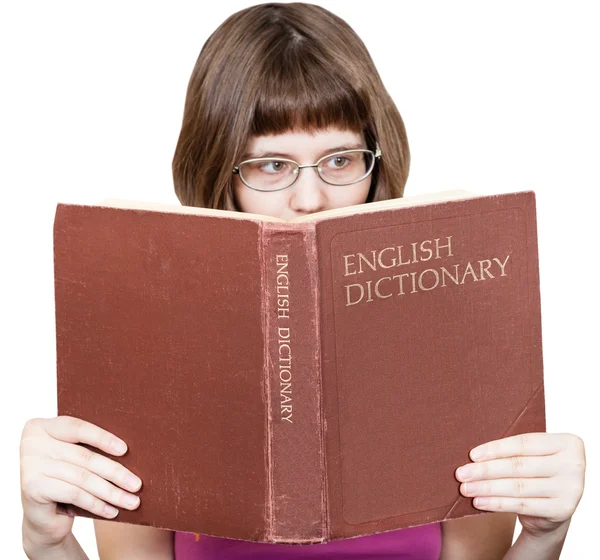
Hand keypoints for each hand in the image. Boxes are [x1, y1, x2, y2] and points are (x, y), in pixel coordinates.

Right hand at [20, 416, 141, 551]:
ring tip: (132, 501)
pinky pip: (74, 494)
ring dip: (111, 492)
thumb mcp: (76, 459)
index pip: (78, 428)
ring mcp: (29, 465)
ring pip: (82, 478)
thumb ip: (90, 447)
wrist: (42, 517)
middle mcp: (32, 443)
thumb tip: (129, 447)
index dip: (103, 438)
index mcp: (42, 426)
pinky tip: (112, 511)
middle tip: (137, 484)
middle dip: (115, 472)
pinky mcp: (32, 488)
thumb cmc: (66, 479)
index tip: (125, 450)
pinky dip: (97, 504)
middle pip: (84, 456)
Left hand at [455, 432, 585, 536]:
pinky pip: (522, 505)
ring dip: (487, 488)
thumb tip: (473, 452)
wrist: (553, 507)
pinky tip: (479, 502)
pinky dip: (497, 503)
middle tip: (461, 473)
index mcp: (568, 443)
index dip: (496, 448)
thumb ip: (512, 449)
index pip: (524, 443)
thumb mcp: (531, 455)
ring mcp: (571, 489)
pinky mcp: (562, 510)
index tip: (472, 455)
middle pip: (519, 466)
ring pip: (518, 487)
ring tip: (466, 488)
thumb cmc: (535, 471)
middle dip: (485, 470)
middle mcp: (574, 465)